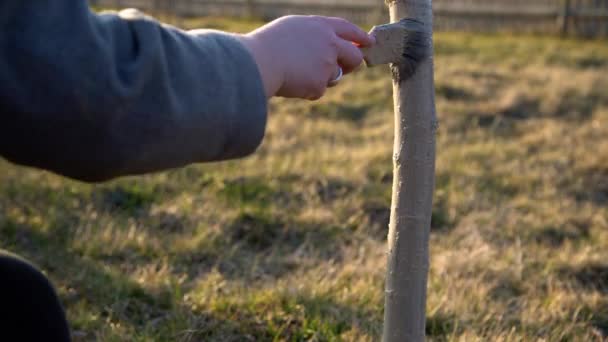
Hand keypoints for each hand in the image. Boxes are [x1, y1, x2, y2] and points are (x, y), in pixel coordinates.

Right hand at [237, 16, 373, 99]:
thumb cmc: (266, 45)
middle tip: (345, 68)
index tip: (369, 42)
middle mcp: (329, 44)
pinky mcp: (320, 84)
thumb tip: (327, 50)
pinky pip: (317, 91)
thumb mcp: (291, 29)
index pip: (347, 29)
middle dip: (352, 64)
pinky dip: (306, 90)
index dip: (359, 36)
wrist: (259, 62)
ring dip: (321, 78)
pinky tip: (291, 83)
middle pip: (354, 56)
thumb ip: (312, 36)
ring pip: (333, 77)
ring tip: (296, 73)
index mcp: (320, 26)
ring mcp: (327, 65)